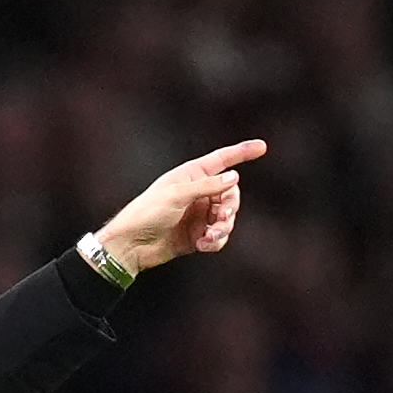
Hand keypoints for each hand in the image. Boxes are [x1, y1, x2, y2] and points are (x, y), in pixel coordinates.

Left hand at [95, 139, 266, 271]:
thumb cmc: (147, 213)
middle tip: (222, 217)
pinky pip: (218, 237)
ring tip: (209, 236)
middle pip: (231, 195)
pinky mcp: (197, 235)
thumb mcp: (177, 196)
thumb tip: (234, 178)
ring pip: (226, 219)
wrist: (131, 245)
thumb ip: (207, 187)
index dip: (242, 153)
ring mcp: (198, 215)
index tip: (262, 147)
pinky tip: (202, 245)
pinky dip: (215, 241)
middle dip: (230, 207)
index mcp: (191, 175)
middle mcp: (198, 193)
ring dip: (223, 228)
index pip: (222, 160)